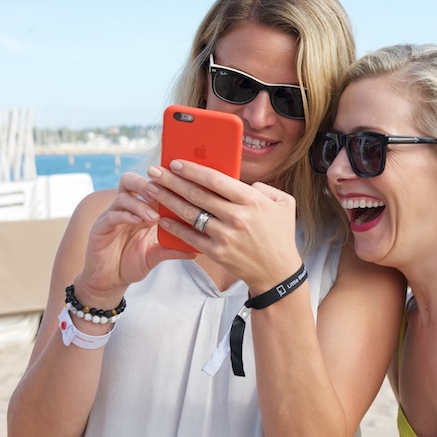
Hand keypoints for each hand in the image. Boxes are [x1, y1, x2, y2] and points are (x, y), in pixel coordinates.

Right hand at [75, 172, 193, 304]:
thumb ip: (172, 250)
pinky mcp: (100, 228)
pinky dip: (126, 216)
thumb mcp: (155, 256)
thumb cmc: (131, 264)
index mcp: (141, 211)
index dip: (163, 185)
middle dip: (147, 183)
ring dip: (140, 204)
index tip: (179, 188)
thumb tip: (197, 251)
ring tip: (154, 217)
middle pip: (131, 181)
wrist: (109, 281)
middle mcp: (126, 209)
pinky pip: (112, 215)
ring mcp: (111, 216)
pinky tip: (138, 222)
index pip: (150, 188)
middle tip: (162, 194)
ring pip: (123, 197)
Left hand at [145, 160, 302, 292]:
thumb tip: (243, 182)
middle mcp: (237, 217)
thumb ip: (264, 188)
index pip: (215, 179)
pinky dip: (174, 227)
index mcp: (252, 201)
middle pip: (197, 194)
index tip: (175, 163)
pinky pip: (190, 237)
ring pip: (190, 213)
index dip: (192, 170)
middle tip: (154, 171)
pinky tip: (162, 218)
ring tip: (152, 190)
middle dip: (171, 180)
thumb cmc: (280, 236)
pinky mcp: (217, 253)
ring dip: (167, 200)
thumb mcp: (284, 204)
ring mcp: (225, 236)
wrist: (278, 273)